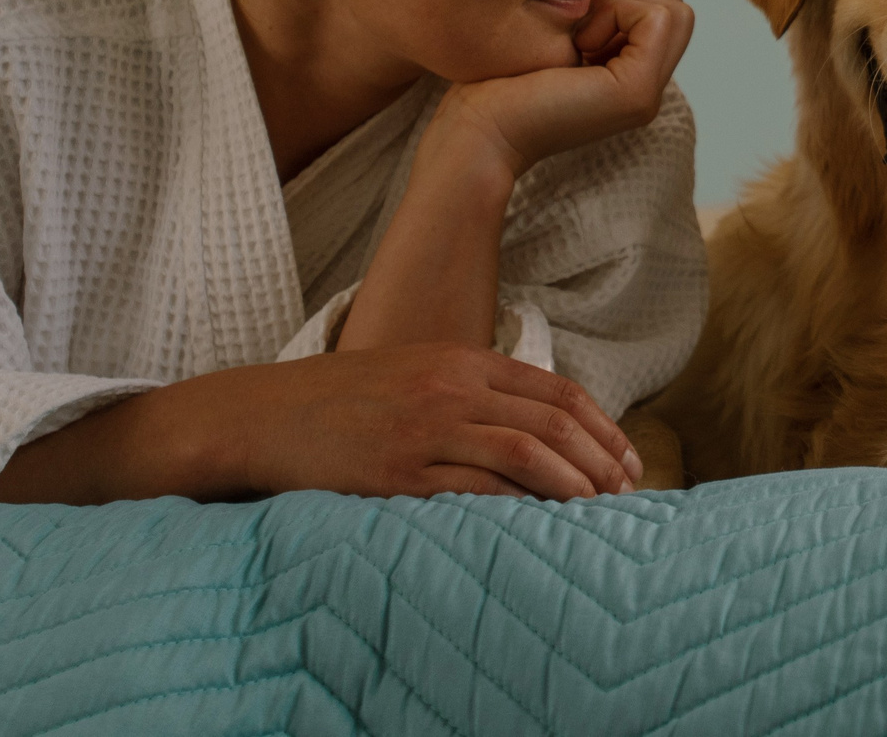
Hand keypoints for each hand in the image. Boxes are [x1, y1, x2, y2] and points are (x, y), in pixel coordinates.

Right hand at [0, 343, 642, 504]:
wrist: (258, 415)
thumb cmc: (340, 401)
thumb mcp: (412, 375)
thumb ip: (469, 390)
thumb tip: (530, 425)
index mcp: (458, 360)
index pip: (554, 390)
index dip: (600, 426)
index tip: (627, 460)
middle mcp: (449, 389)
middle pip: (551, 422)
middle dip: (599, 459)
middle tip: (627, 493)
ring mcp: (423, 430)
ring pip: (523, 454)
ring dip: (571, 485)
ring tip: (598, 511)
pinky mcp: (395, 473)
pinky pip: (471, 492)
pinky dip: (514, 509)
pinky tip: (540, 527)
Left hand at [427, 0, 695, 176]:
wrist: (477, 130)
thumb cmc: (495, 84)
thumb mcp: (558, 41)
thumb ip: (593, 21)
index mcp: (631, 82)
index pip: (664, 14)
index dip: (621, 3)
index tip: (574, 30)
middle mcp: (648, 92)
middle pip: (677, 10)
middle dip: (628, 1)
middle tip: (579, 32)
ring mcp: (647, 95)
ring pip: (675, 11)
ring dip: (623, 7)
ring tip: (579, 40)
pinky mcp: (637, 91)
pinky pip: (656, 18)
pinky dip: (616, 15)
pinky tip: (578, 45)